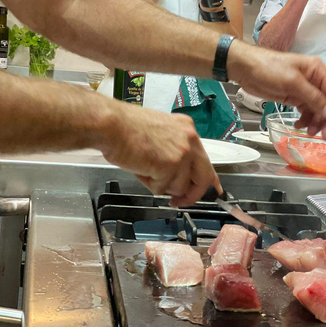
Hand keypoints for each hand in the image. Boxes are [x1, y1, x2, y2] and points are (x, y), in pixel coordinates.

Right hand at [101, 104, 219, 206]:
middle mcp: (189, 139)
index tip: (215, 189)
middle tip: (178, 201)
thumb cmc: (124, 128)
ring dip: (161, 185)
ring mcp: (182, 153)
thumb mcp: (159, 134)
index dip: (211, 179)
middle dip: (192, 194)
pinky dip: (149, 184)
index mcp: (187, 129)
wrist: (110, 124)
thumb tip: (179, 175)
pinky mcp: (170, 165)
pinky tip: (140, 168)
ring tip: (145, 169)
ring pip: (180, 186)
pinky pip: (162, 188)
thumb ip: (174, 151)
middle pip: (203, 177)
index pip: (206, 159)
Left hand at [228, 42, 325, 138]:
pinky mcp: (293, 97)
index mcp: (317, 70)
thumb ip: (313, 97)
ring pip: (316, 109)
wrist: (245, 68)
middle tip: (324, 136)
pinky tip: (299, 126)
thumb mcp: (293, 82)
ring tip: (308, 133)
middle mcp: (313, 80)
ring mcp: (303, 90)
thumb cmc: (269, 68)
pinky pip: (305, 111)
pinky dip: (304, 120)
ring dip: (315, 122)